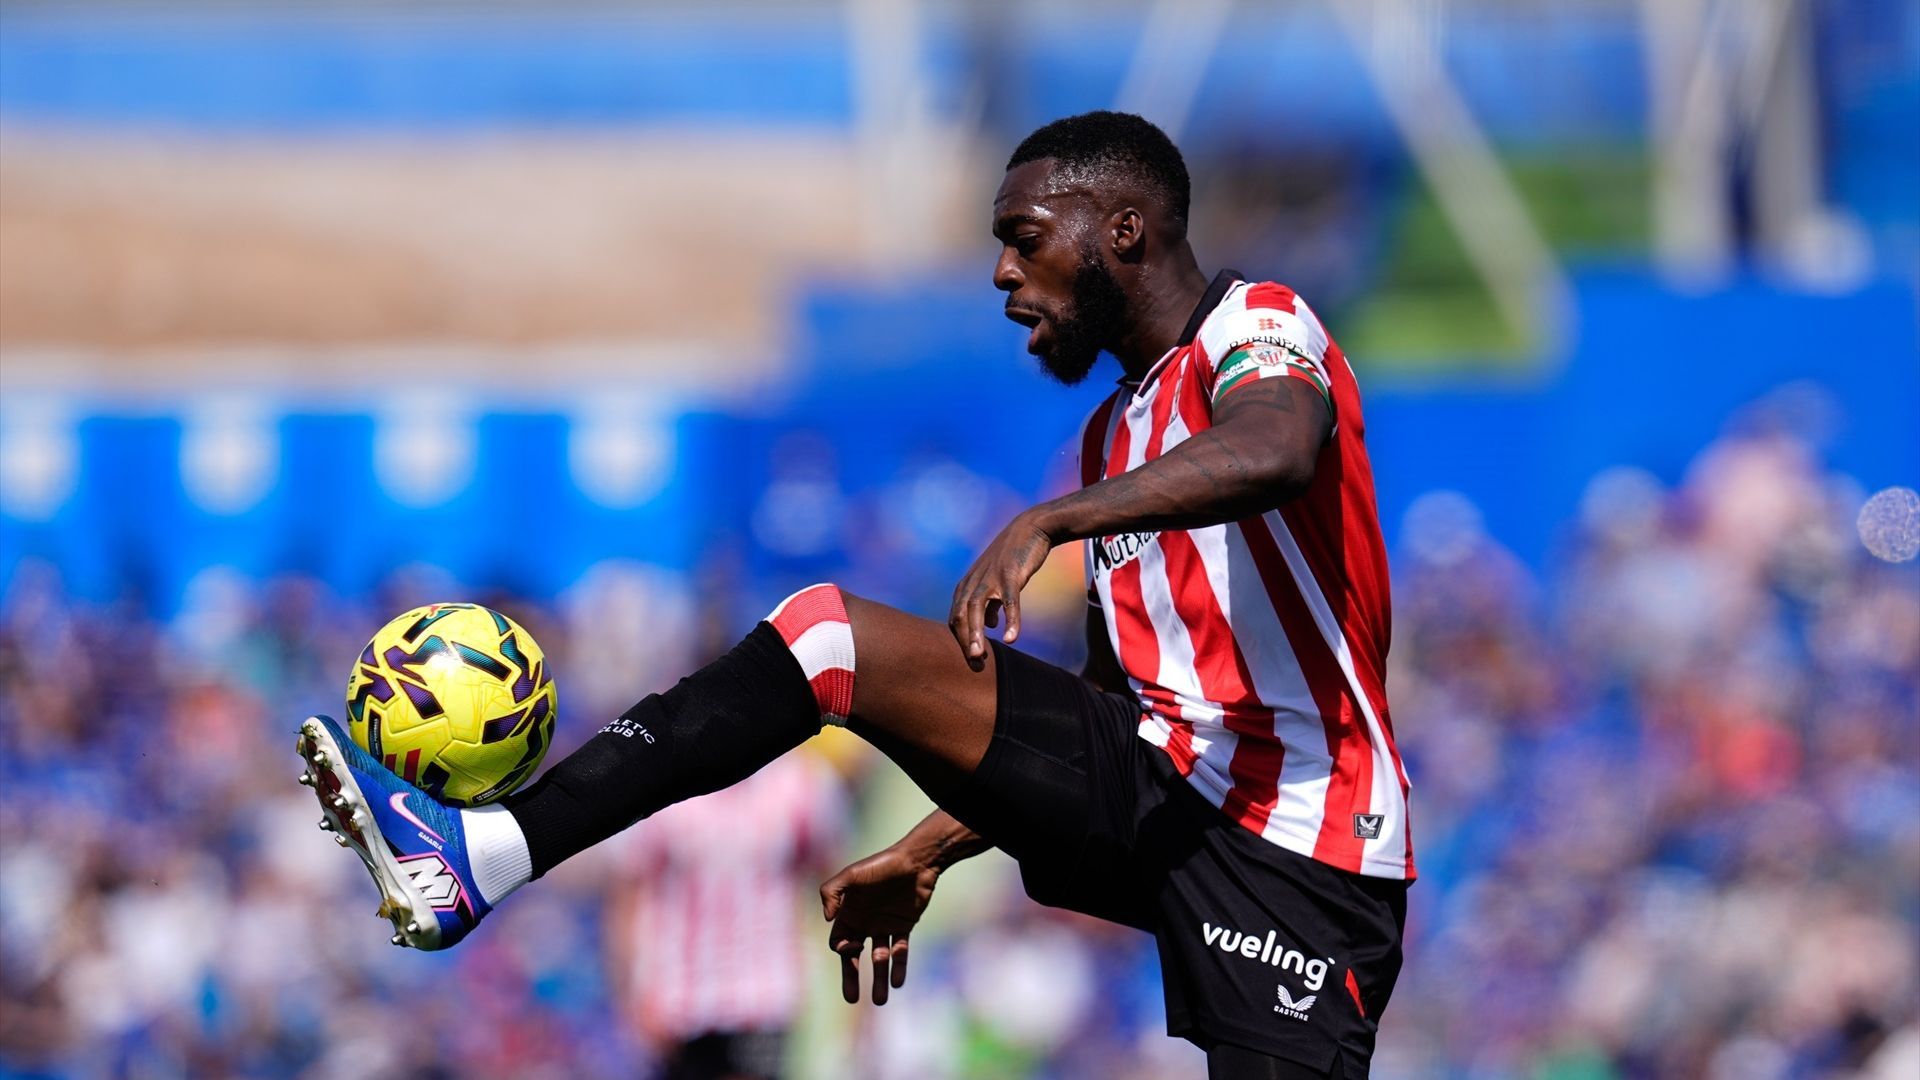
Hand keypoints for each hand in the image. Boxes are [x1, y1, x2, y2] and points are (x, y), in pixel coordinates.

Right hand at [820, 845, 940, 1004]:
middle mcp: (864, 922)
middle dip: (852, 978)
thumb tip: (827, 920)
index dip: (843, 950)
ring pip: (879, 959)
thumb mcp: (851, 875)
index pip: (839, 942)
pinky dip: (899, 967)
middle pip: (855, 957)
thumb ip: (831, 893)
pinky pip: (899, 952)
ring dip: (879, 980)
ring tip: (881, 1001)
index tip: (854, 946)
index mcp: (848, 913)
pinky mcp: (904, 927)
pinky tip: (898, 982)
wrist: (916, 861)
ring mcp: (884, 926)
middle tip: (852, 1000)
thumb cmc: (880, 866)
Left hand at [950, 511, 1054, 668]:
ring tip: (979, 656)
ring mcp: (991, 577)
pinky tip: (1012, 638)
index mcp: (968, 585)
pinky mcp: (1010, 574)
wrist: (1031, 528)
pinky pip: (1009, 601)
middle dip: (964, 642)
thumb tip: (987, 624)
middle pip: (960, 616)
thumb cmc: (1012, 557)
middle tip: (974, 665)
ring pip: (976, 609)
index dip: (960, 640)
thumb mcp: (995, 581)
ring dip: (976, 634)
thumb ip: (989, 602)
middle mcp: (974, 581)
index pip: (955, 618)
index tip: (972, 660)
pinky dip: (1009, 620)